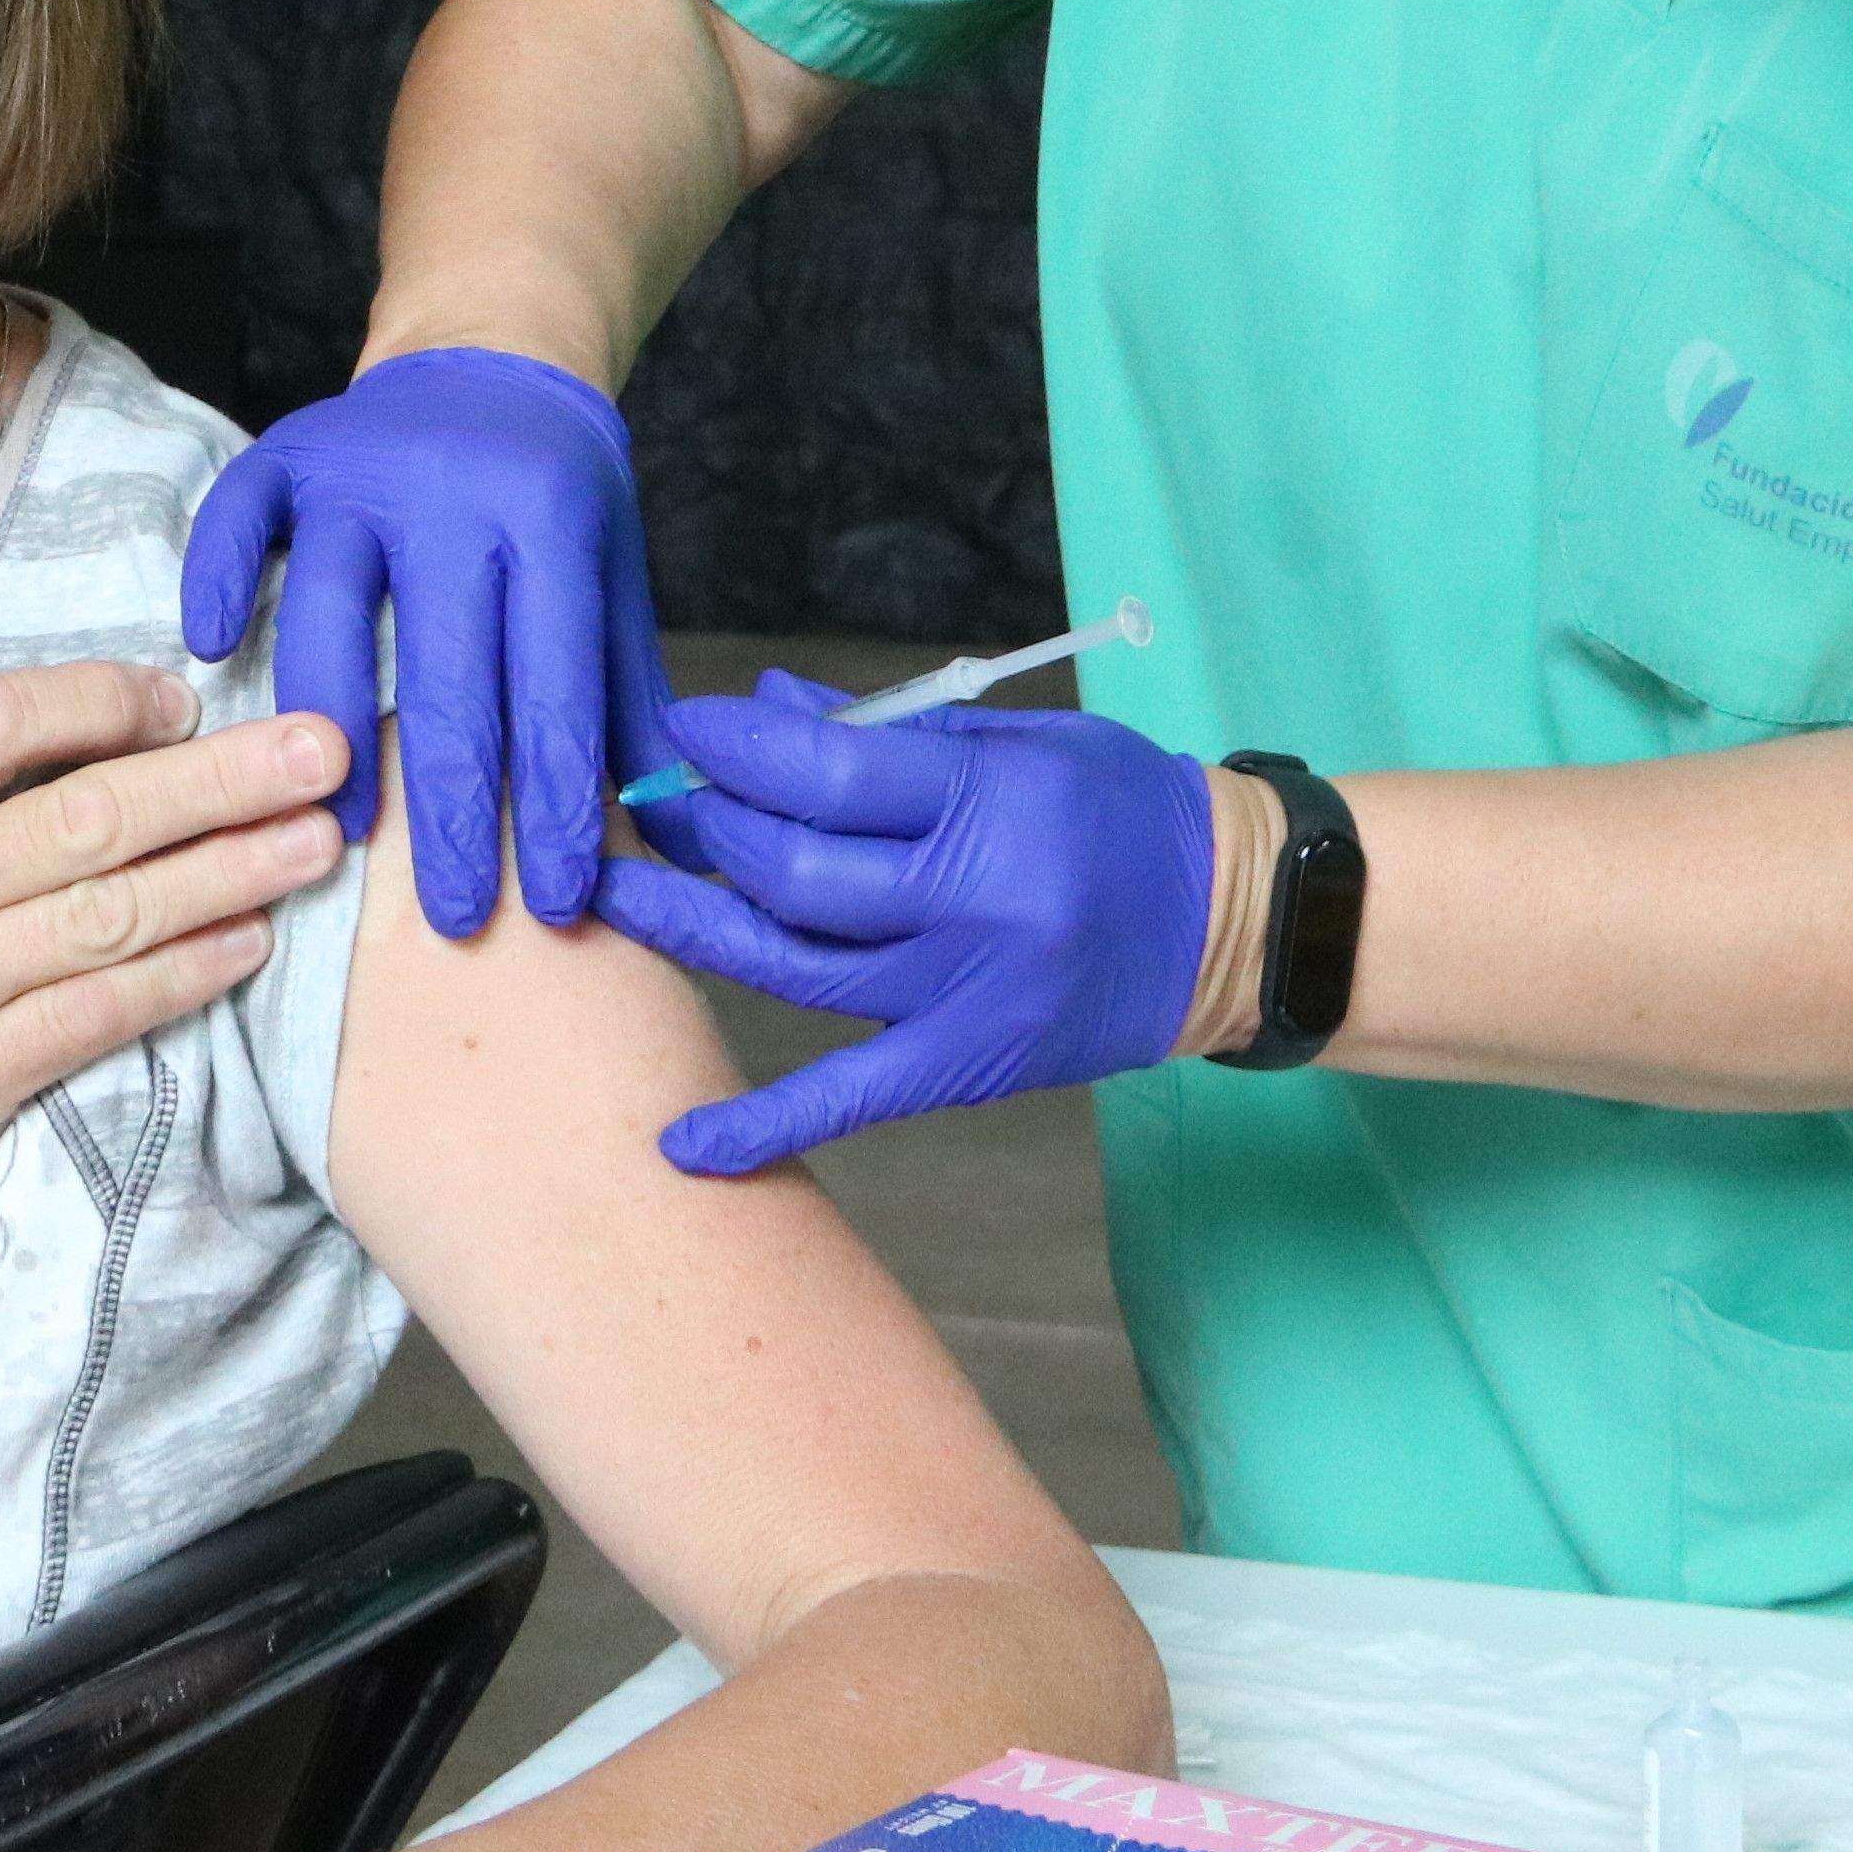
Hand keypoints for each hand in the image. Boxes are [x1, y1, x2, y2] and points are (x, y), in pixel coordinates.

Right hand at [0, 631, 348, 1265]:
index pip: (2, 721)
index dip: (105, 699)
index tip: (177, 696)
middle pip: (92, 813)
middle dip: (224, 776)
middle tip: (328, 748)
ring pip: (111, 915)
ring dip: (230, 873)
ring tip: (319, 842)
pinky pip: (90, 1020)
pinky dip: (177, 981)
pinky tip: (245, 949)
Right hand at [179, 346, 669, 940]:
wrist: (493, 355)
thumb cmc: (560, 497)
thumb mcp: (617, 578)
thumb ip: (633, 700)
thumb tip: (681, 839)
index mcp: (554, 523)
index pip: (557, 687)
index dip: (559, 804)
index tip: (559, 904)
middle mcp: (455, 493)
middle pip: (447, 673)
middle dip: (455, 813)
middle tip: (457, 921)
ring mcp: (360, 471)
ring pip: (330, 615)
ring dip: (331, 732)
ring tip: (341, 838)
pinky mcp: (286, 453)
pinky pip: (237, 520)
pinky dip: (219, 582)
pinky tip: (215, 658)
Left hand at [588, 673, 1214, 1174]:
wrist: (1229, 921)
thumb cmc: (1120, 809)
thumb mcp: (1021, 740)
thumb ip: (891, 730)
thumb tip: (768, 707)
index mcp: (995, 806)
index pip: (829, 776)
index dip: (738, 749)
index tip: (686, 726)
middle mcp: (977, 907)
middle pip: (795, 873)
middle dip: (713, 828)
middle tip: (665, 797)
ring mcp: (968, 997)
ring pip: (797, 969)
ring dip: (696, 929)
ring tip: (623, 895)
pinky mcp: (969, 1065)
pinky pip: (850, 1098)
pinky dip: (764, 1124)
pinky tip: (683, 1144)